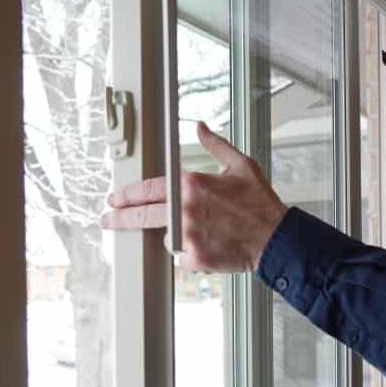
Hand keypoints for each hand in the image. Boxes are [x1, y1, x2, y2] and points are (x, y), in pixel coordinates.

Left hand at [100, 122, 287, 272]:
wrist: (277, 238)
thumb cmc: (261, 204)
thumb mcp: (241, 165)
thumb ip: (215, 145)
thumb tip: (200, 127)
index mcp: (192, 184)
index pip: (148, 188)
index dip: (127, 194)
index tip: (115, 198)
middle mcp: (186, 210)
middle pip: (142, 215)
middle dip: (119, 218)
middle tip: (108, 219)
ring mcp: (189, 236)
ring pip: (168, 238)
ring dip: (178, 237)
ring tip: (205, 234)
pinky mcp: (197, 259)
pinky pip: (183, 258)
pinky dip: (192, 254)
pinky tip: (212, 246)